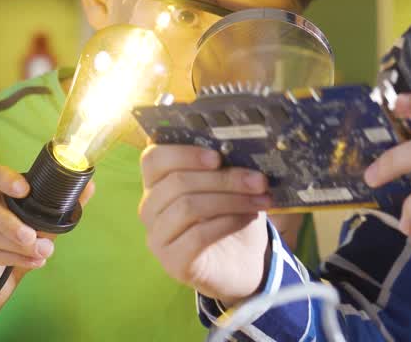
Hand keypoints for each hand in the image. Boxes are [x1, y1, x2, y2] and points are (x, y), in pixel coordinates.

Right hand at [0, 165, 94, 299]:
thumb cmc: (14, 248)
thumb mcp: (40, 227)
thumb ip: (60, 208)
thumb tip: (89, 186)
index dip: (6, 179)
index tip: (25, 189)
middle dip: (10, 221)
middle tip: (33, 235)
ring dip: (17, 245)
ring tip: (43, 252)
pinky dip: (13, 259)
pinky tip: (34, 263)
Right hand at [140, 145, 273, 302]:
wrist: (242, 263)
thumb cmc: (231, 216)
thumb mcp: (229, 187)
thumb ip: (225, 167)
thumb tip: (242, 147)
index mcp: (158, 183)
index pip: (153, 158)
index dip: (184, 153)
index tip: (218, 156)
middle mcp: (150, 209)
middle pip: (177, 182)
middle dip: (224, 178)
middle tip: (259, 180)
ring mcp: (158, 237)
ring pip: (188, 206)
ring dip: (230, 199)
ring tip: (260, 199)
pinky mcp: (173, 262)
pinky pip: (197, 235)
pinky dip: (228, 222)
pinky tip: (248, 218)